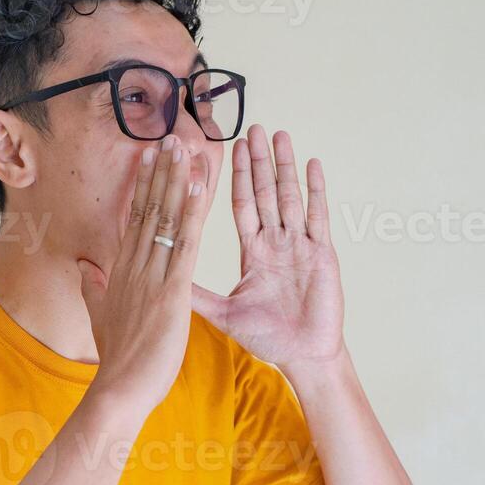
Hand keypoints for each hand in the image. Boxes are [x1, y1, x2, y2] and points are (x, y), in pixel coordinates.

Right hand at [76, 133, 208, 412]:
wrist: (121, 388)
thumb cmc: (117, 358)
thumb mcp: (100, 316)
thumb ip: (94, 288)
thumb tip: (86, 266)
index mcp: (121, 271)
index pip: (133, 219)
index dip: (142, 185)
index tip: (148, 157)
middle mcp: (134, 265)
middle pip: (148, 208)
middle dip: (159, 172)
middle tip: (168, 136)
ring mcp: (152, 275)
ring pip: (165, 217)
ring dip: (176, 180)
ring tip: (184, 147)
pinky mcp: (172, 290)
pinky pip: (184, 242)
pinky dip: (192, 211)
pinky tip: (200, 186)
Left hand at [191, 124, 344, 368]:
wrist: (301, 357)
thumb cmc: (267, 338)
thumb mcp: (224, 312)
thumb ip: (196, 292)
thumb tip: (164, 275)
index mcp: (253, 252)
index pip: (239, 205)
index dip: (231, 177)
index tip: (225, 149)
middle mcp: (275, 243)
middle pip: (264, 192)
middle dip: (257, 161)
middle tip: (252, 127)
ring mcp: (299, 245)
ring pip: (288, 196)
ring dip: (283, 165)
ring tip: (278, 134)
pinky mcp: (321, 254)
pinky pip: (317, 216)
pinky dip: (314, 190)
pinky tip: (311, 163)